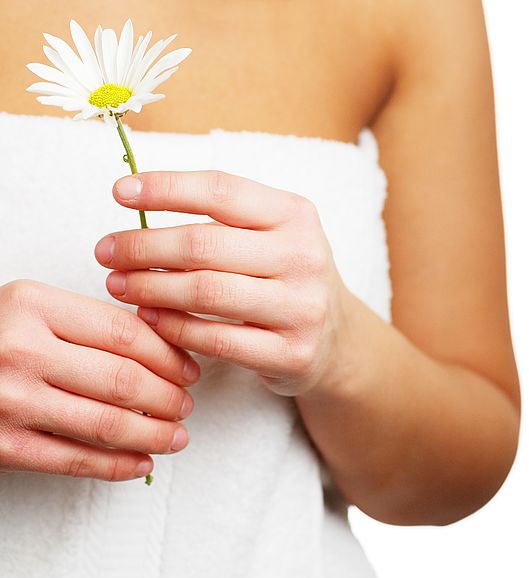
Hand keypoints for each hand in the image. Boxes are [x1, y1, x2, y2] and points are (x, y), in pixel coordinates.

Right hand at [0, 280, 198, 480]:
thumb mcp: (30, 308)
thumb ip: (88, 322)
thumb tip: (162, 349)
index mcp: (33, 306)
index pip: (126, 333)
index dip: (169, 355)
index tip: (188, 368)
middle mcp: (20, 351)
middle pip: (124, 380)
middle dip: (169, 397)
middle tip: (186, 404)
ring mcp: (9, 401)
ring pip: (107, 424)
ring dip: (154, 434)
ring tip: (177, 434)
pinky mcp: (2, 446)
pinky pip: (74, 461)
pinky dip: (117, 466)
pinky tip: (141, 462)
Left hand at [95, 171, 355, 396]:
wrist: (338, 339)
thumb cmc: (288, 278)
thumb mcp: (275, 235)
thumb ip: (224, 219)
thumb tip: (139, 206)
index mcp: (296, 215)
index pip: (222, 190)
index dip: (166, 188)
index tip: (120, 192)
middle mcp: (303, 257)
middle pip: (204, 244)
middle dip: (143, 246)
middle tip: (106, 251)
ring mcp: (301, 307)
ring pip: (206, 293)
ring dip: (150, 287)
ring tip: (118, 284)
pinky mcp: (291, 353)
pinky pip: (216, 340)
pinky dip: (173, 328)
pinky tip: (149, 318)